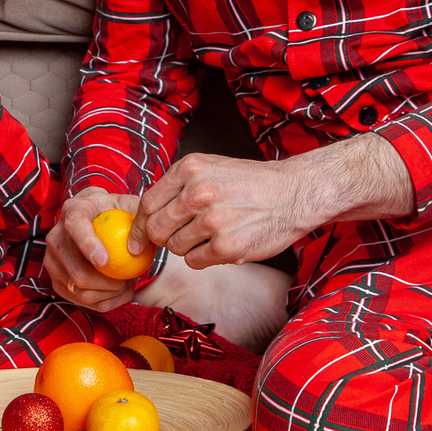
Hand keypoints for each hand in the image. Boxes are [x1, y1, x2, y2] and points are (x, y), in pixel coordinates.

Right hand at [43, 185, 140, 311]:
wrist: (94, 219)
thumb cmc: (115, 213)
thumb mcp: (128, 206)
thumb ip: (138, 216)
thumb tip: (145, 237)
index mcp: (73, 210)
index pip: (75, 226)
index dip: (87, 245)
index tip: (105, 261)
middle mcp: (57, 236)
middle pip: (77, 272)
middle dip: (107, 284)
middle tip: (127, 280)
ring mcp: (53, 260)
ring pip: (79, 291)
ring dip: (108, 294)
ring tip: (125, 285)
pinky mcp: (56, 280)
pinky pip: (81, 301)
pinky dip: (103, 301)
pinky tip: (117, 293)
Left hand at [133, 155, 305, 267]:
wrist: (294, 193)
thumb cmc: (250, 183)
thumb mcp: (210, 168)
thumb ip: (177, 187)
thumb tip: (142, 215)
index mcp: (190, 169)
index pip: (147, 204)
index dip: (139, 225)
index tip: (137, 239)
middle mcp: (198, 192)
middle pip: (156, 229)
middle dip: (161, 238)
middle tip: (177, 236)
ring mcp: (213, 221)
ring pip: (175, 247)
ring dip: (187, 247)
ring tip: (210, 234)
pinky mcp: (228, 247)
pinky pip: (194, 262)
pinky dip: (202, 258)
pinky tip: (221, 244)